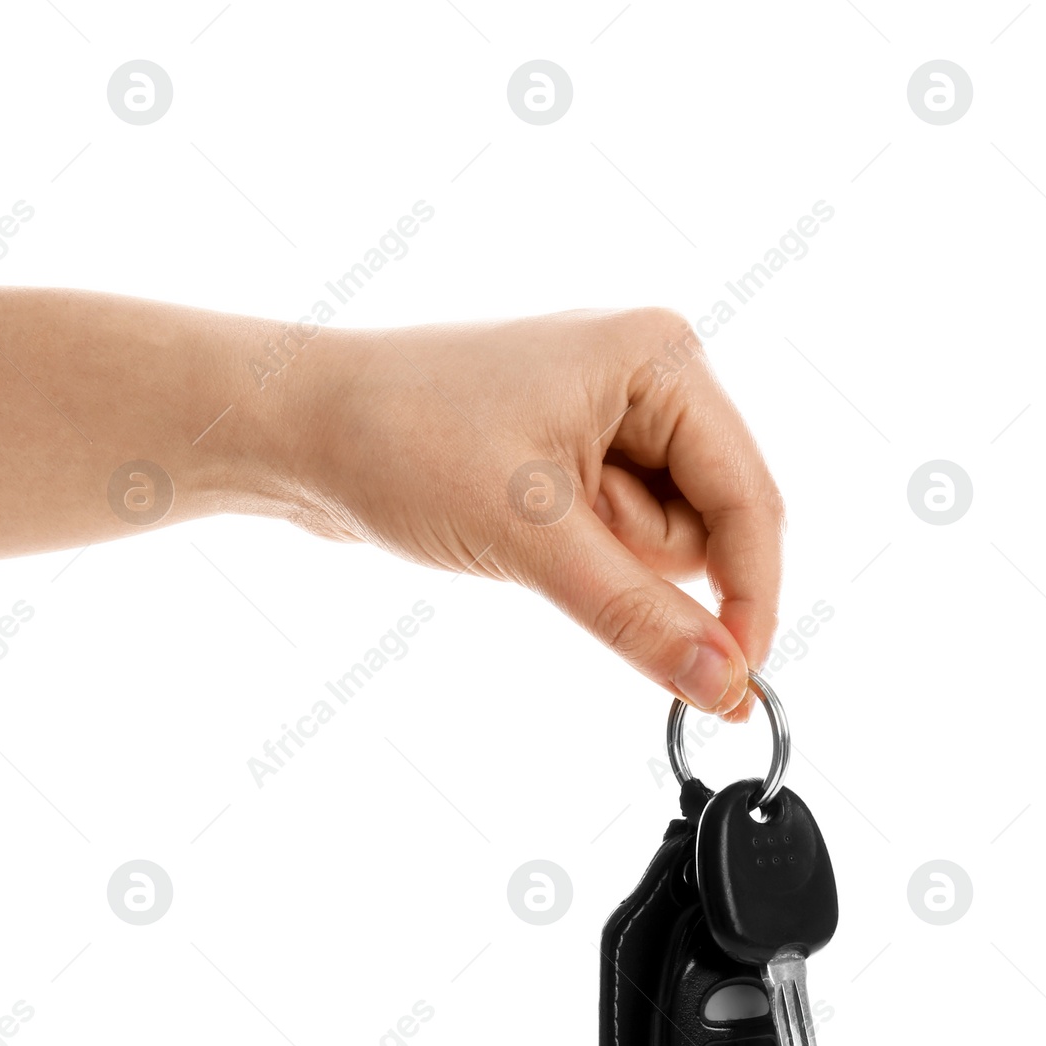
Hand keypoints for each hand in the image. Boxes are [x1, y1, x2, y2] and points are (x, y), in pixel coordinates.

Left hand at [274, 309, 783, 720]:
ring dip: (594, 563)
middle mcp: (644, 381)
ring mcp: (603, 422)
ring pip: (654, 544)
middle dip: (633, 563)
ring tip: (509, 521)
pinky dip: (568, 560)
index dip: (750, 597)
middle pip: (705, 527)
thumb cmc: (402, 443)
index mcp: (659, 360)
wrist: (295, 428)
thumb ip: (636, 614)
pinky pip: (605, 541)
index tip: (736, 685)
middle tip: (546, 543)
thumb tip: (725, 685)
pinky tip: (503, 527)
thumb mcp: (530, 536)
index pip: (748, 498)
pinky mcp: (564, 462)